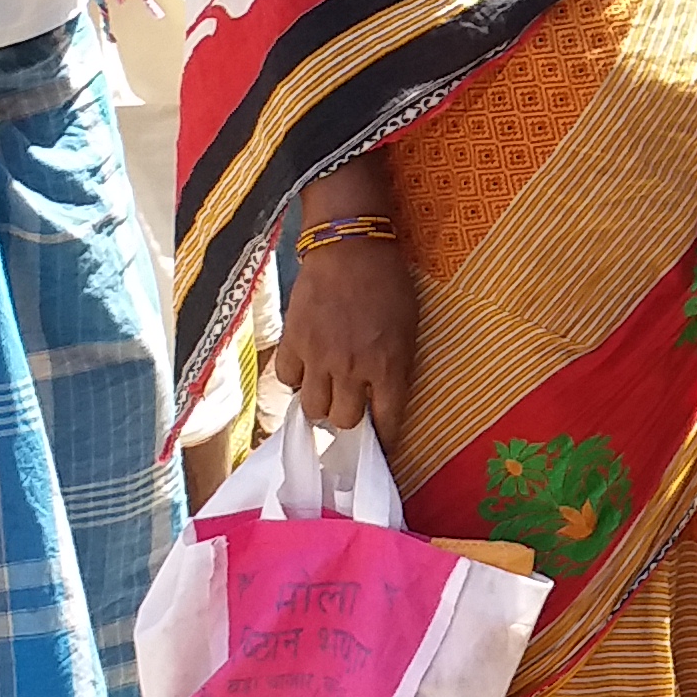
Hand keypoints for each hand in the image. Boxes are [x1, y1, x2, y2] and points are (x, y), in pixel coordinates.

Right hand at [275, 235, 415, 433]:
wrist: (350, 248)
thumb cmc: (389, 284)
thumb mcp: (408, 328)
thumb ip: (396, 368)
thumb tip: (383, 402)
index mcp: (389, 365)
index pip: (387, 422)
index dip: (386, 440)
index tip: (383, 448)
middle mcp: (352, 368)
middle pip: (345, 421)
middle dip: (351, 420)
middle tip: (352, 407)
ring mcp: (319, 357)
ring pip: (313, 410)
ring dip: (323, 404)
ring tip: (329, 391)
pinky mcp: (293, 342)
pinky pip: (288, 381)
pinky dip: (297, 380)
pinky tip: (308, 369)